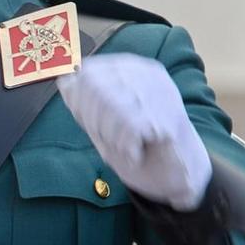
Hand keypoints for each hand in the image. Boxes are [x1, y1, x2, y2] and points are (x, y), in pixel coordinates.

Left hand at [59, 54, 211, 209]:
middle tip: (110, 139)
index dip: (80, 101)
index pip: (88, 71)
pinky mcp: (171, 117)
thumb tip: (64, 80)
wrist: (180, 175)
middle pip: (95, 86)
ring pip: (110, 104)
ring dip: (110, 135)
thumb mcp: (105, 122)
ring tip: (125, 147)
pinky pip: (129, 127)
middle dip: (93, 120)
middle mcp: (148, 74)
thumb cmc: (139, 146)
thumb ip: (85, 103)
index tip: (92, 124)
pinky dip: (125, 148)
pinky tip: (136, 154)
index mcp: (131, 69)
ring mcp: (162, 93)